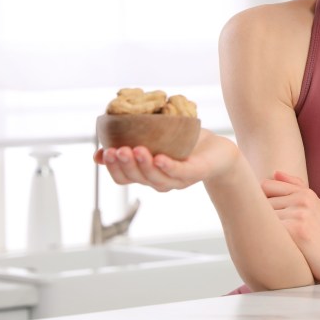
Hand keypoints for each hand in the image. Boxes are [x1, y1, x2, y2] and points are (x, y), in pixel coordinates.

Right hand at [93, 129, 238, 191]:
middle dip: (124, 165)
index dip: (111, 168)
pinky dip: (167, 167)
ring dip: (143, 165)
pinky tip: (159, 157)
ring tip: (135, 149)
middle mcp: (160, 181)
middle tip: (117, 150)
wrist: (218, 150)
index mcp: (147, 173)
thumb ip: (132, 141)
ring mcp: (178, 180)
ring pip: (155, 178)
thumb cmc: (184, 143)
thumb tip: (101, 147)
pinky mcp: (196, 173)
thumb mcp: (156, 139)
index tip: (103, 153)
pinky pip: (179, 173)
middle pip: (136, 178)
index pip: (123, 177)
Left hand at [262, 171, 319, 282]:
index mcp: (305, 193)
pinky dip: (264, 237)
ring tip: (269, 241)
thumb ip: (297, 188)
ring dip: (261, 229)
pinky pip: (268, 228)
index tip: (259, 214)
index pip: (266, 186)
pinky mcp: (296, 230)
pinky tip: (270, 246)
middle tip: (264, 232)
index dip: (259, 201)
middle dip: (259, 217)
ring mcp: (300, 213)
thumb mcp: (316, 206)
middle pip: (261, 202)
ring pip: (262, 215)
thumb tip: (275, 172)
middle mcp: (303, 199)